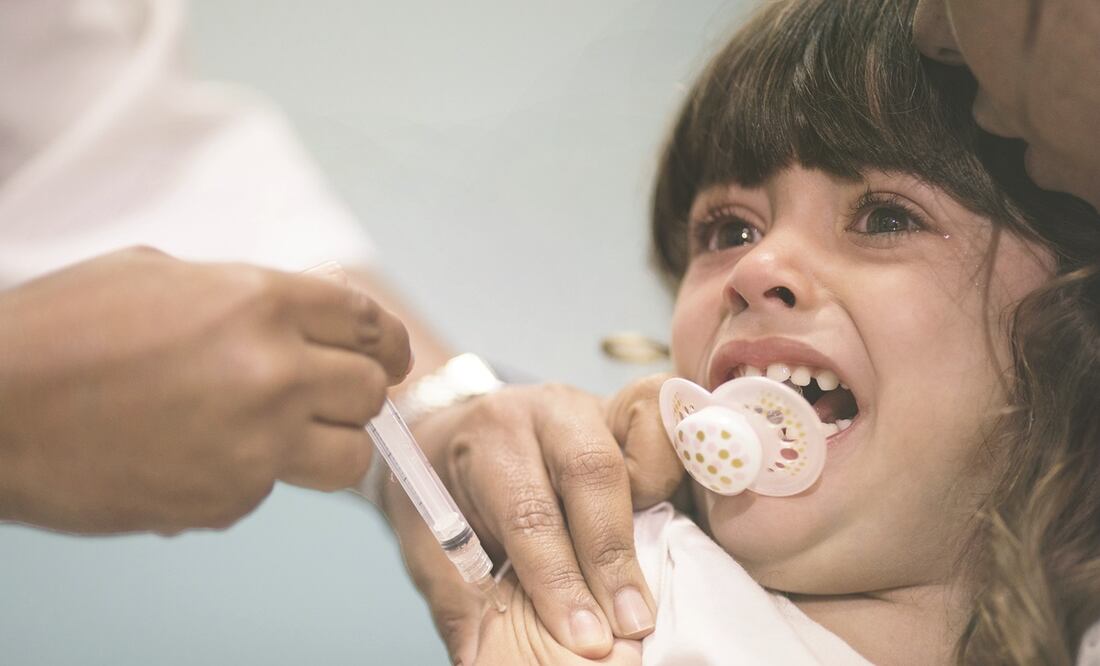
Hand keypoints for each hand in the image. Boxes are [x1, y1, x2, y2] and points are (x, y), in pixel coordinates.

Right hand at [0, 247, 410, 533]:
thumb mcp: (161, 275)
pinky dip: (250, 476)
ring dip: (327, 444)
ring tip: (278, 432)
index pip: (366, 321)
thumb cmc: (61, 331)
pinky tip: (194, 453)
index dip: (386, 340)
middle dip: (358, 393)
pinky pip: (272, 489)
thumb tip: (299, 323)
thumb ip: (246, 297)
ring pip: (348, 457)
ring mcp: (257, 444)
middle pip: (371, 392)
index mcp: (260, 302)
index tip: (391, 356)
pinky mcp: (228, 500)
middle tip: (332, 395)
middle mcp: (274, 373)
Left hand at [382, 378, 682, 663]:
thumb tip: (482, 660)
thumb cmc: (448, 490)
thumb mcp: (434, 541)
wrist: (455, 432)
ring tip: (656, 588)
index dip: (560, 579)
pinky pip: (667, 434)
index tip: (585, 638)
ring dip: (655, 518)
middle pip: (592, 473)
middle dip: (613, 558)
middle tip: (631, 627)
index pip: (530, 511)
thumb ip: (462, 597)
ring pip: (643, 446)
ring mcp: (597, 406)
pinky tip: (671, 527)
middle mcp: (547, 410)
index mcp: (491, 437)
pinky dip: (676, 476)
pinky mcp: (632, 415)